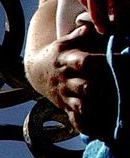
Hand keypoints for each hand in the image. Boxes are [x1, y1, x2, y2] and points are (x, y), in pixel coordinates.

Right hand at [37, 21, 117, 139]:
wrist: (36, 71)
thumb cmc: (61, 52)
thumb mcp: (66, 40)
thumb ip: (80, 33)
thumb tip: (91, 26)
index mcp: (68, 61)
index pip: (86, 62)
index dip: (104, 63)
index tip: (125, 60)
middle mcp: (67, 80)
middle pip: (86, 87)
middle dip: (104, 90)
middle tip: (124, 90)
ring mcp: (66, 96)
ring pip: (83, 106)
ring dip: (99, 110)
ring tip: (116, 115)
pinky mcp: (66, 107)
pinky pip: (76, 120)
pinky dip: (88, 126)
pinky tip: (103, 131)